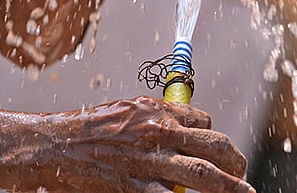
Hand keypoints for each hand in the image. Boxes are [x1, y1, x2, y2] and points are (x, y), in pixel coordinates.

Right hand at [14, 96, 254, 192]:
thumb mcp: (124, 112)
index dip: (214, 138)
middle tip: (243, 174)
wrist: (52, 145)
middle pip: (212, 145)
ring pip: (201, 174)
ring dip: (228, 187)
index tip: (218, 152)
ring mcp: (147, 161)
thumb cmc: (84, 130)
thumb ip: (152, 120)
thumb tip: (179, 127)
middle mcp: (157, 132)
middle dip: (234, 162)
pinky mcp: (133, 187)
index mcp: (155, 110)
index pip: (202, 122)